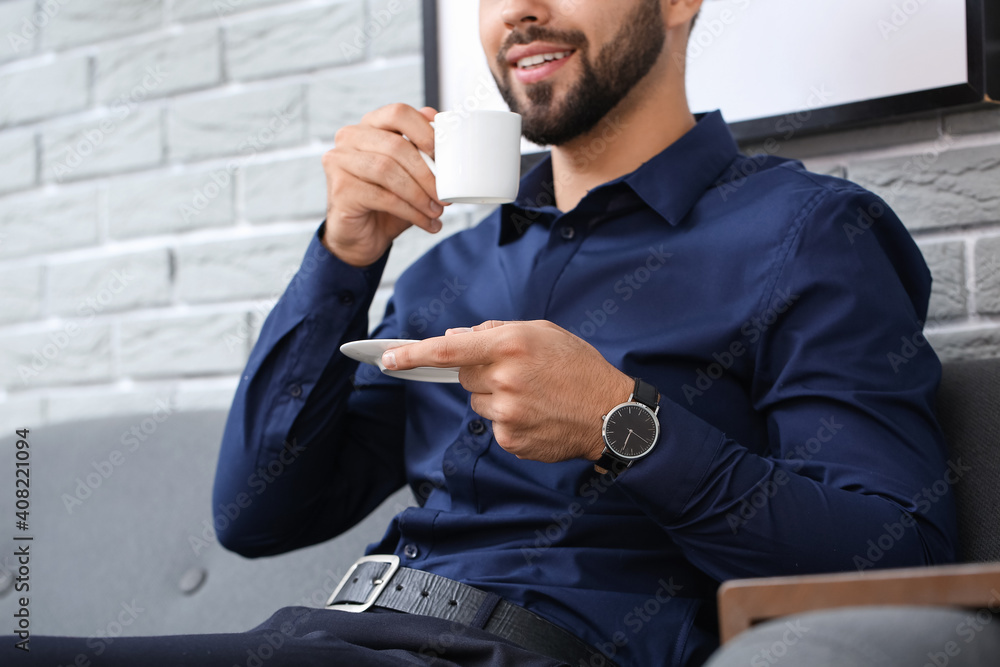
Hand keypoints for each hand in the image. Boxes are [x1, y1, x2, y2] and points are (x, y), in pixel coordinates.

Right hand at [321, 104, 446, 266]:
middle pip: (396, 145)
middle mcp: (350, 137)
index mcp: (370, 125)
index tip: (442, 155)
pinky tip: (425, 221)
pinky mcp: (341, 189)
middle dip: (426, 173)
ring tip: (436, 210)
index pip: (398, 113)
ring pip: (387, 170)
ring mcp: (339, 161)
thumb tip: (443, 132)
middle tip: (445, 195)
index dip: (424, 131)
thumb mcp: (410, 174)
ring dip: (419, 194)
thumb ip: (423, 151)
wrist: (363, 235)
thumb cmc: (388, 200)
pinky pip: (383, 197)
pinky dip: (410, 211)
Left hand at [382, 321, 633, 462]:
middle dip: (482, 372)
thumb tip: (453, 338)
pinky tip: (537, 415)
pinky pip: (494, 426)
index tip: (386, 358)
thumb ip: (494, 332)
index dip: (411, 354)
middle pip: (464, 376)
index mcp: (509, 345)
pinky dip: (509, 420)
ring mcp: (506, 414)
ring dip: (496, 397)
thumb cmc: (577, 367)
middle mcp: (503, 380)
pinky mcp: (511, 440)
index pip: (447, 350)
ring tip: (534, 395)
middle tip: (518, 372)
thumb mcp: (542, 332)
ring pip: (478, 403)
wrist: (610, 414)